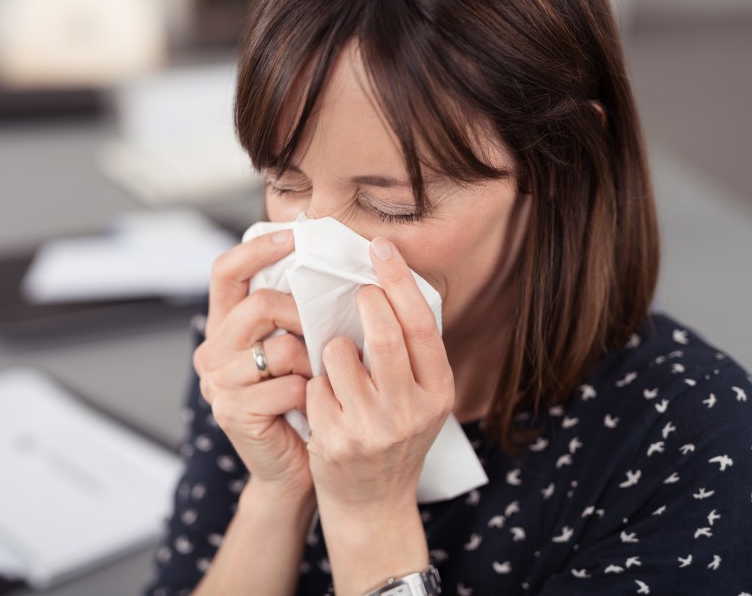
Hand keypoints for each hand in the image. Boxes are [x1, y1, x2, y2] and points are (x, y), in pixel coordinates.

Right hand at [193, 229, 314, 495]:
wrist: (293, 467)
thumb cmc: (301, 402)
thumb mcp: (293, 348)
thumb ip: (292, 312)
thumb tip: (324, 262)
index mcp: (224, 327)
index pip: (225, 271)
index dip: (256, 249)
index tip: (293, 237)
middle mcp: (211, 351)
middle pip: (258, 305)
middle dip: (300, 314)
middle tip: (323, 331)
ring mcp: (217, 383)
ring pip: (278, 346)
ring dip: (311, 360)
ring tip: (319, 377)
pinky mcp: (232, 412)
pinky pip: (285, 385)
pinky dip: (310, 392)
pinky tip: (311, 404)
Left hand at [306, 236, 454, 513]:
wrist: (372, 505)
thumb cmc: (393, 438)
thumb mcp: (421, 400)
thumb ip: (412, 355)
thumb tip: (388, 284)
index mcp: (438, 392)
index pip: (420, 324)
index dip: (399, 280)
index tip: (380, 247)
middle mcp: (411, 410)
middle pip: (383, 334)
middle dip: (364, 303)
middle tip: (357, 294)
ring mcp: (372, 428)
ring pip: (338, 353)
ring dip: (331, 348)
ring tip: (337, 366)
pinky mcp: (336, 440)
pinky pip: (314, 384)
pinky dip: (314, 383)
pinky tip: (323, 402)